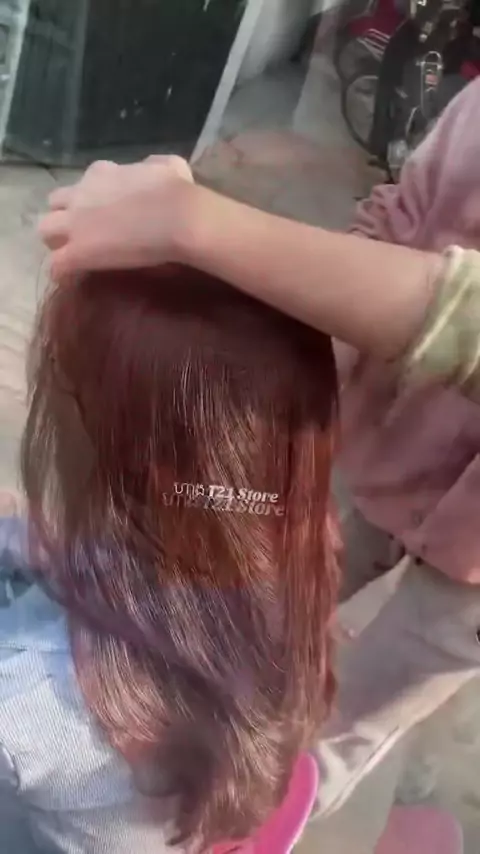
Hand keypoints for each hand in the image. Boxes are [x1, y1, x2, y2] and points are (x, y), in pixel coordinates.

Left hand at [38, 155, 193, 279]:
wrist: (177, 217)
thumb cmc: (178, 191)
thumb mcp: (168, 165)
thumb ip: (154, 165)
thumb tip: (154, 169)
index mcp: (103, 173)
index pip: (86, 182)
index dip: (92, 196)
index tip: (104, 209)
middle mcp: (82, 194)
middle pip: (55, 203)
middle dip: (65, 216)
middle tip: (83, 232)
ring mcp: (76, 224)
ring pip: (45, 230)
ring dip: (57, 241)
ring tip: (73, 254)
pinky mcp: (78, 251)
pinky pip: (57, 265)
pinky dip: (62, 273)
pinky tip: (73, 279)